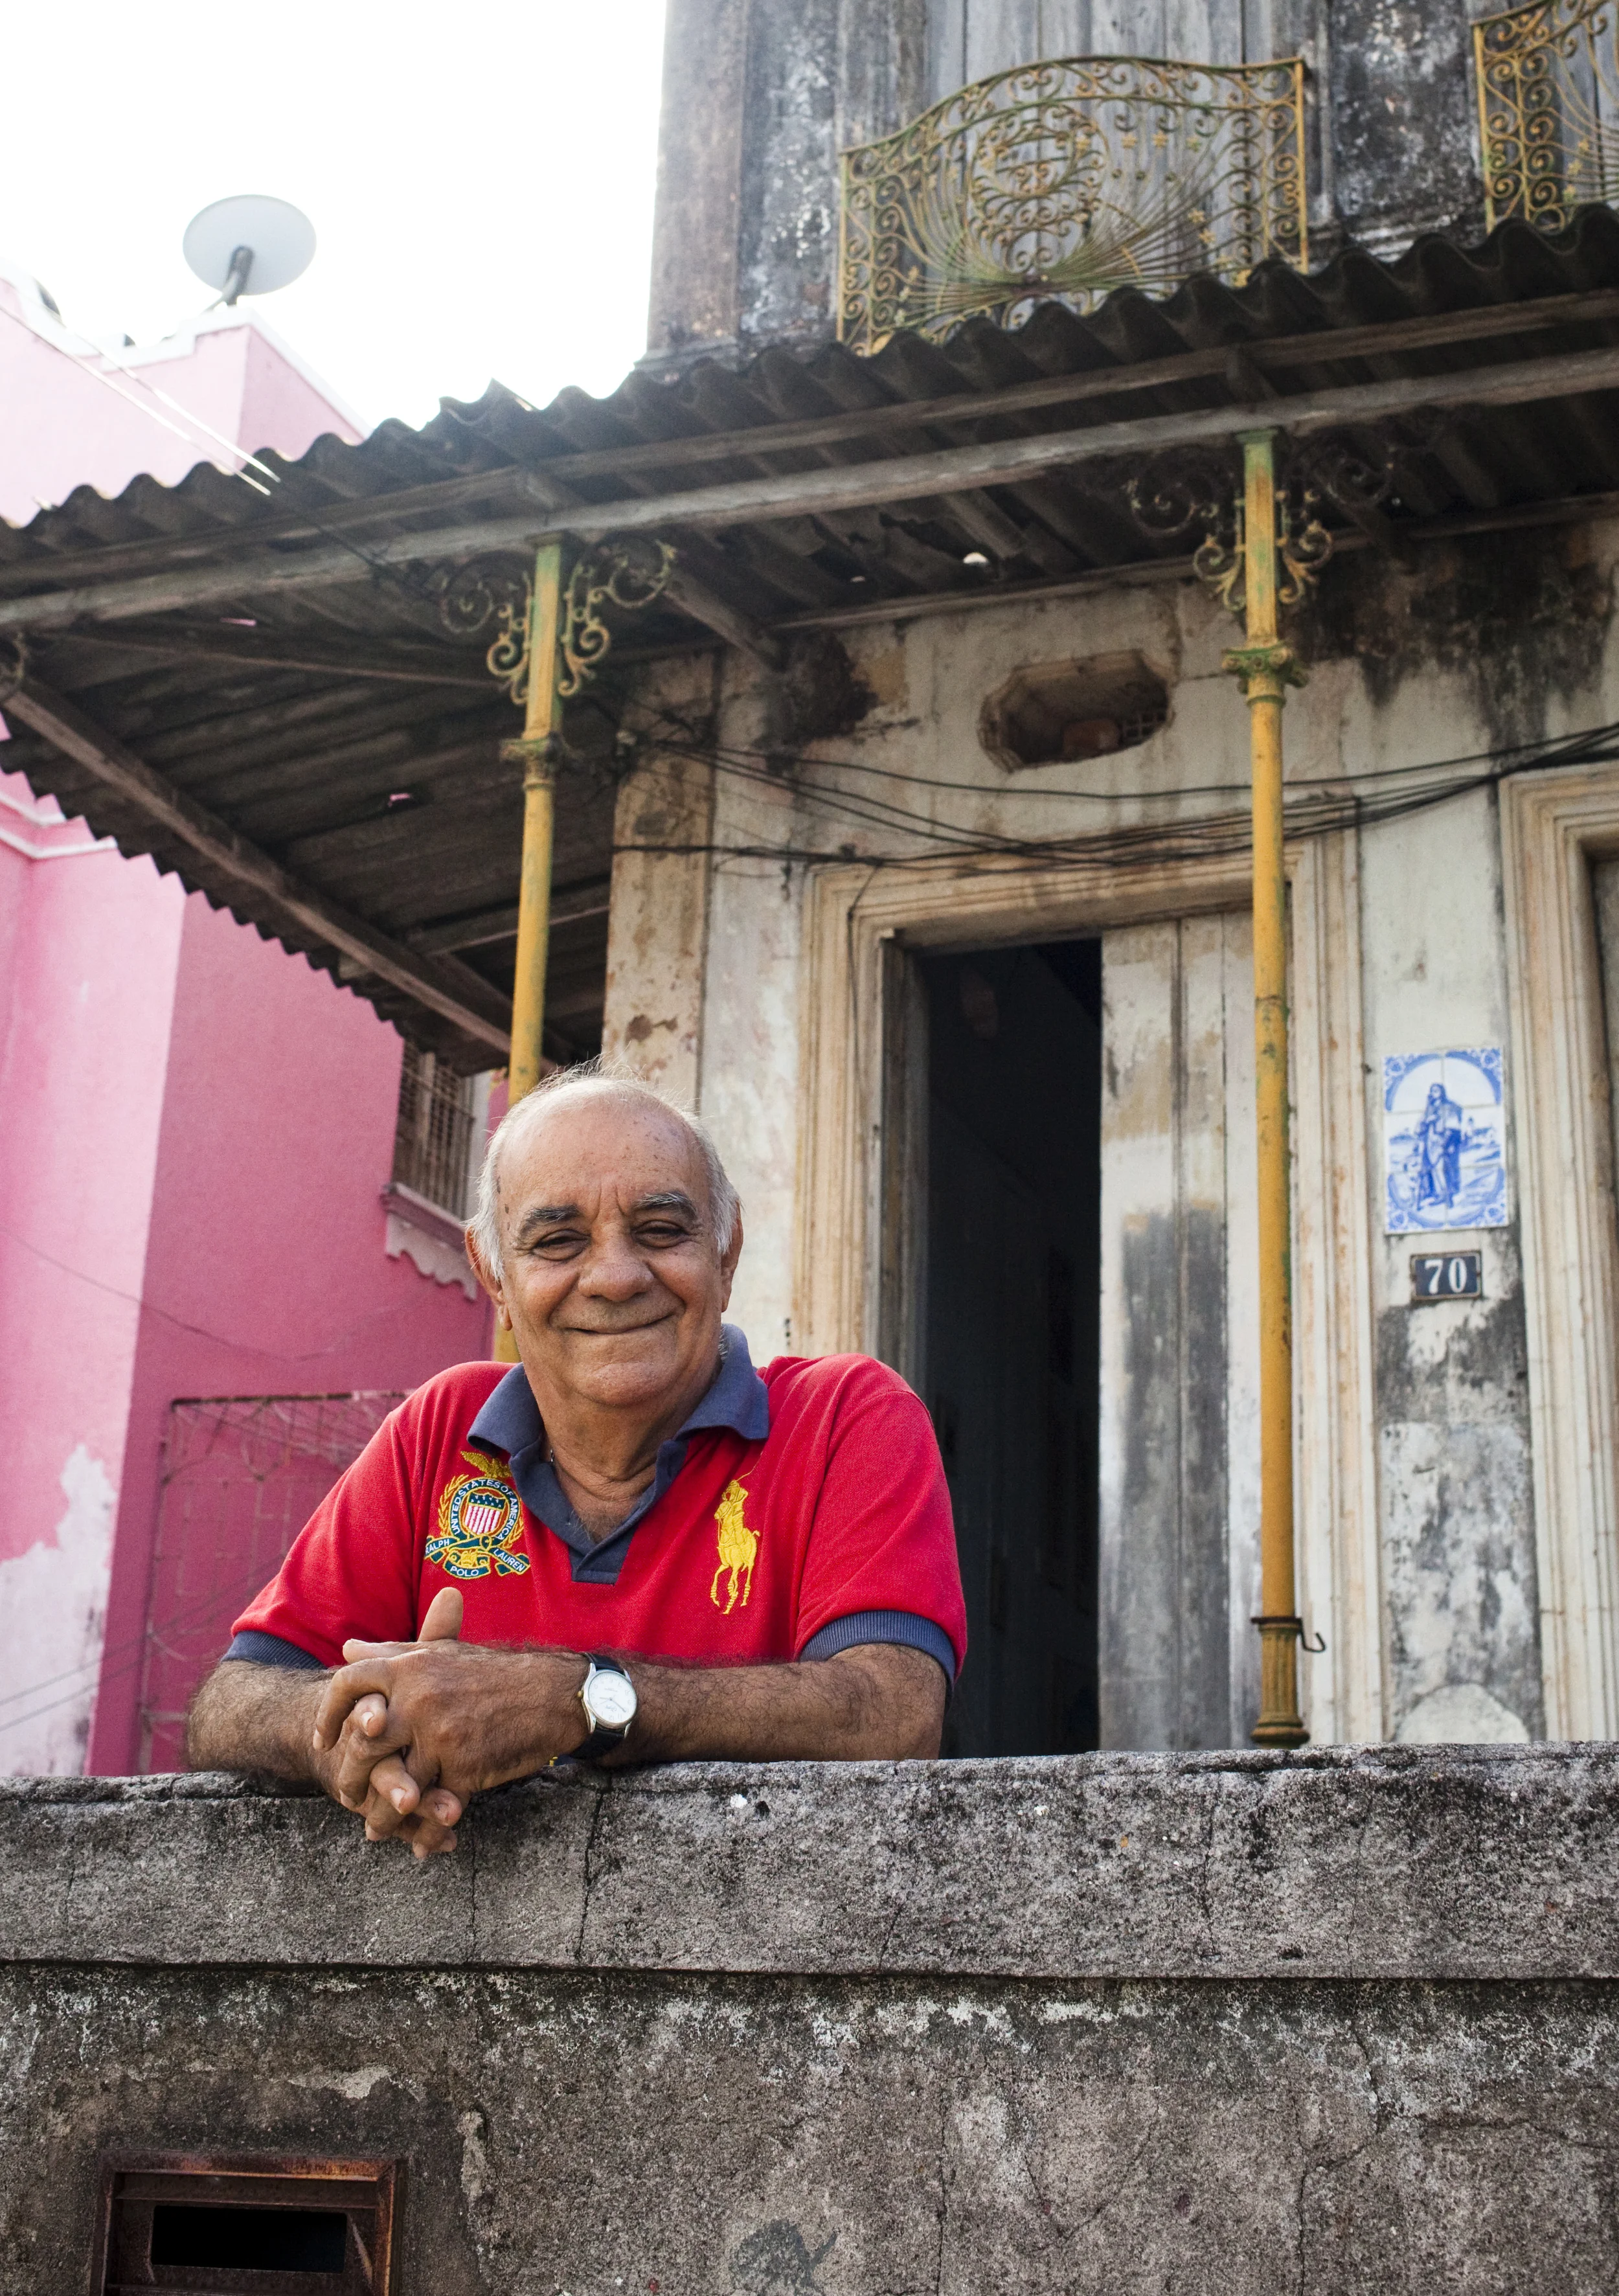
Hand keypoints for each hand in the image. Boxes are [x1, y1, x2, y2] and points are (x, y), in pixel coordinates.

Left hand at [313, 1606, 591, 1854]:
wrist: (553, 1695)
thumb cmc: (497, 1674)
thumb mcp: (443, 1654)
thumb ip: (393, 1653)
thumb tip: (348, 1648)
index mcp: (412, 1666)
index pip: (349, 1684)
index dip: (328, 1713)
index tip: (323, 1738)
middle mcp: (419, 1697)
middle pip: (362, 1743)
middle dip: (350, 1777)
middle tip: (346, 1793)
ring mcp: (440, 1734)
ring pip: (393, 1784)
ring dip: (380, 1815)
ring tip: (373, 1829)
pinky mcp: (463, 1767)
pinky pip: (433, 1806)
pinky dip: (425, 1831)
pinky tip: (420, 1843)